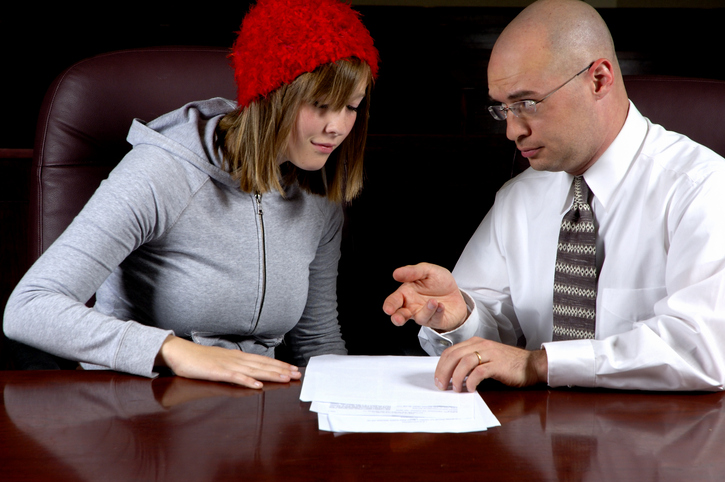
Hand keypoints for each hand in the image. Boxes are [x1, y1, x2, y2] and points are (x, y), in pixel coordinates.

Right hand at [155, 335, 300, 388]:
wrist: (180, 352)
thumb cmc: (199, 358)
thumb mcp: (221, 360)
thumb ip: (234, 365)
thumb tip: (248, 371)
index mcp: (237, 356)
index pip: (262, 360)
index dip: (278, 364)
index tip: (292, 368)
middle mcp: (236, 359)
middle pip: (262, 364)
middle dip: (281, 369)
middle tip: (296, 373)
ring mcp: (227, 365)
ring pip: (253, 370)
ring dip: (270, 374)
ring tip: (285, 378)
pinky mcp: (217, 372)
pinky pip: (235, 377)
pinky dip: (247, 381)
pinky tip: (258, 385)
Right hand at [382, 263, 467, 331]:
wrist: (457, 292)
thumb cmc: (439, 282)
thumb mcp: (427, 270)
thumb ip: (412, 271)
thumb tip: (396, 273)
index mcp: (406, 293)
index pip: (394, 301)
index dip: (390, 305)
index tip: (388, 309)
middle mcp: (412, 306)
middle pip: (400, 315)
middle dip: (397, 318)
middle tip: (398, 319)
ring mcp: (424, 315)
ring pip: (420, 318)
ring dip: (426, 311)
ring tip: (433, 301)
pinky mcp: (437, 321)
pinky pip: (435, 319)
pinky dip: (438, 312)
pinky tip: (441, 305)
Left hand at [434, 337, 546, 391]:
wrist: (531, 364)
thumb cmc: (508, 364)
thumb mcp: (486, 357)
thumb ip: (471, 362)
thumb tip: (452, 375)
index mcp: (475, 343)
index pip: (450, 351)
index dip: (441, 365)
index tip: (438, 378)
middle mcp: (481, 345)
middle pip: (454, 356)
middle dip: (444, 372)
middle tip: (441, 386)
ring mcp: (490, 354)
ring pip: (464, 362)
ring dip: (456, 376)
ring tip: (455, 388)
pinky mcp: (498, 364)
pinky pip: (479, 371)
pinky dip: (471, 381)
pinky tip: (470, 389)